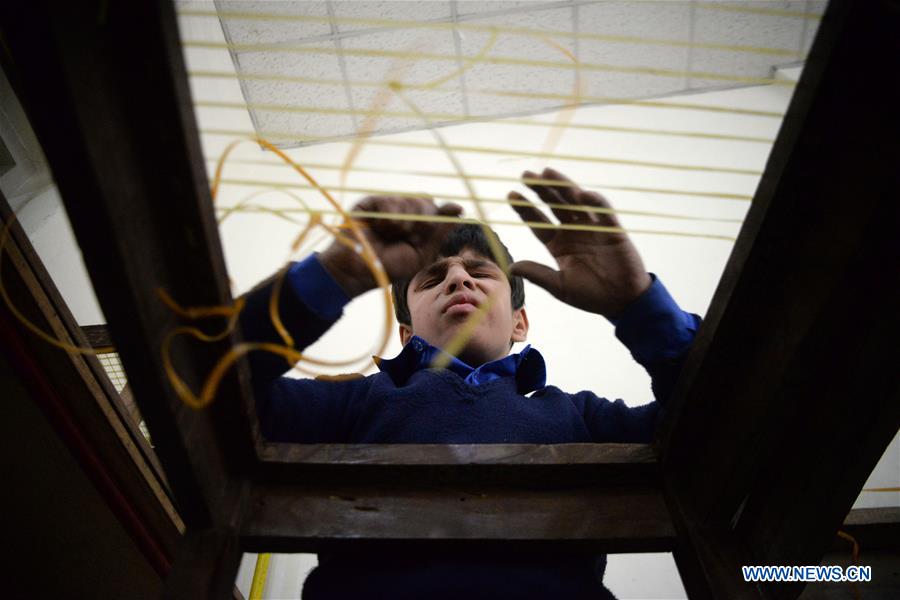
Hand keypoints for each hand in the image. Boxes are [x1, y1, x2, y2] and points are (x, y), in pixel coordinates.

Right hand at [319, 195, 462, 297]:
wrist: (358, 272)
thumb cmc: (388, 267)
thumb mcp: (420, 254)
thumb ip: (439, 233)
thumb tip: (459, 209)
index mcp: (417, 226)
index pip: (434, 210)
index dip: (442, 212)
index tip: (453, 213)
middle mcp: (403, 214)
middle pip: (425, 201)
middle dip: (423, 218)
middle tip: (411, 234)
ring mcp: (387, 207)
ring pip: (409, 200)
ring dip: (406, 219)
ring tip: (393, 234)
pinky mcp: (371, 204)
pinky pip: (389, 201)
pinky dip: (391, 214)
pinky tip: (383, 227)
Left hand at [508, 168, 650, 318]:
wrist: (623, 301)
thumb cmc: (591, 295)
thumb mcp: (560, 286)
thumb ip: (537, 274)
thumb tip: (511, 266)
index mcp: (558, 244)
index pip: (538, 222)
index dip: (525, 208)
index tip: (511, 195)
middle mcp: (573, 231)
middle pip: (553, 205)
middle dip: (540, 189)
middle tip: (525, 175)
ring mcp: (592, 227)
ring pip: (574, 200)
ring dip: (562, 185)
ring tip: (546, 172)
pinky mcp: (612, 228)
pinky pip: (602, 209)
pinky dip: (593, 200)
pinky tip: (579, 194)